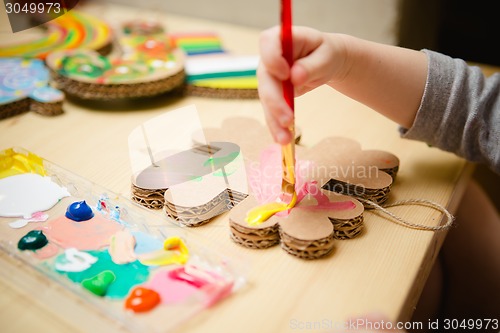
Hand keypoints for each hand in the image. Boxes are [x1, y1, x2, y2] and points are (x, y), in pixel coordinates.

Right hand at [257, 26, 346, 143]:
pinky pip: (272, 111)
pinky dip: (277, 126)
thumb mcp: (327, 56)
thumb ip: (311, 65)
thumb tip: (295, 77)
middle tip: (287, 119)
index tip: (285, 74)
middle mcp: (269, 58)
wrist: (328, 62)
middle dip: (274, 101)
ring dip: (274, 121)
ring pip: (266, 100)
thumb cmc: (327, 53)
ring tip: (284, 139)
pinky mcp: (273, 94)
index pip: (268, 42)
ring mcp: (269, 77)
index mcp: (281, 38)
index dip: (272, 58)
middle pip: (265, 78)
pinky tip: (283, 139)